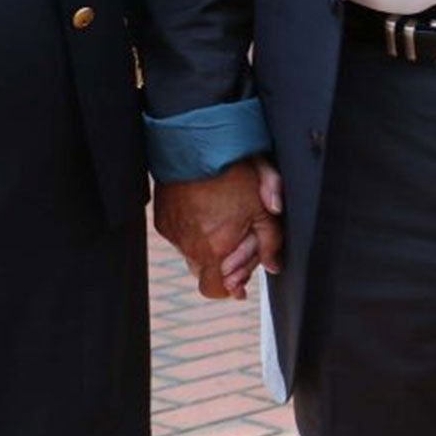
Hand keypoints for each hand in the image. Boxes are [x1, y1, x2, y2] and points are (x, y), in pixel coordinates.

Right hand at [154, 156, 282, 301]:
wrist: (194, 144)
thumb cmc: (233, 174)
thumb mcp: (262, 207)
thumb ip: (270, 241)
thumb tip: (273, 265)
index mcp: (215, 249)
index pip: (217, 291)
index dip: (230, 286)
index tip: (239, 276)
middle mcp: (190, 247)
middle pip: (204, 273)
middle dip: (219, 264)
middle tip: (232, 241)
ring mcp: (173, 233)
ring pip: (190, 255)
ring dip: (204, 247)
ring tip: (216, 220)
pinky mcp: (162, 220)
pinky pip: (177, 237)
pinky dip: (189, 232)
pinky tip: (200, 211)